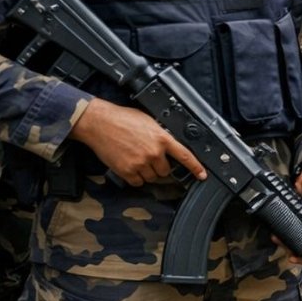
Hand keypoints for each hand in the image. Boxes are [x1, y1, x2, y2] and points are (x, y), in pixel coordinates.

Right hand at [71, 98, 206, 186]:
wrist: (99, 122)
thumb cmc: (122, 118)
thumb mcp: (148, 121)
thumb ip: (160, 134)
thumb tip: (167, 142)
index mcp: (162, 138)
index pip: (185, 156)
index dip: (195, 167)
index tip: (202, 175)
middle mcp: (154, 152)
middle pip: (166, 171)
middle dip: (160, 167)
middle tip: (149, 158)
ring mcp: (140, 163)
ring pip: (152, 178)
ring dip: (147, 173)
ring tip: (137, 160)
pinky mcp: (127, 171)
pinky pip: (137, 182)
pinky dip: (135, 178)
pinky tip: (130, 166)